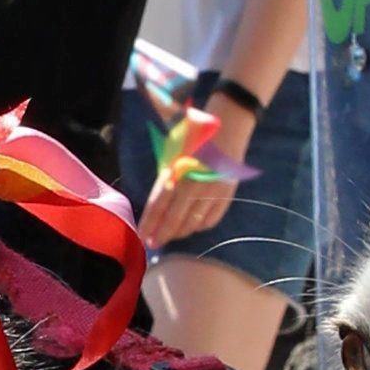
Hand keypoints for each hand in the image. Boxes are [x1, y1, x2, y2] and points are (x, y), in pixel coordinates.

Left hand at [141, 113, 235, 248]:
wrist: (227, 125)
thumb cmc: (193, 136)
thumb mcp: (172, 151)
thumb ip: (163, 177)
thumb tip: (154, 206)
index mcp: (176, 172)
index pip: (158, 205)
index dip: (149, 223)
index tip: (143, 236)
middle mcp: (193, 184)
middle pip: (174, 218)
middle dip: (163, 234)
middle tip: (154, 244)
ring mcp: (212, 191)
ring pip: (193, 222)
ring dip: (180, 232)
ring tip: (171, 236)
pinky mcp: (227, 193)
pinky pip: (212, 218)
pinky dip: (200, 226)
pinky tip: (192, 227)